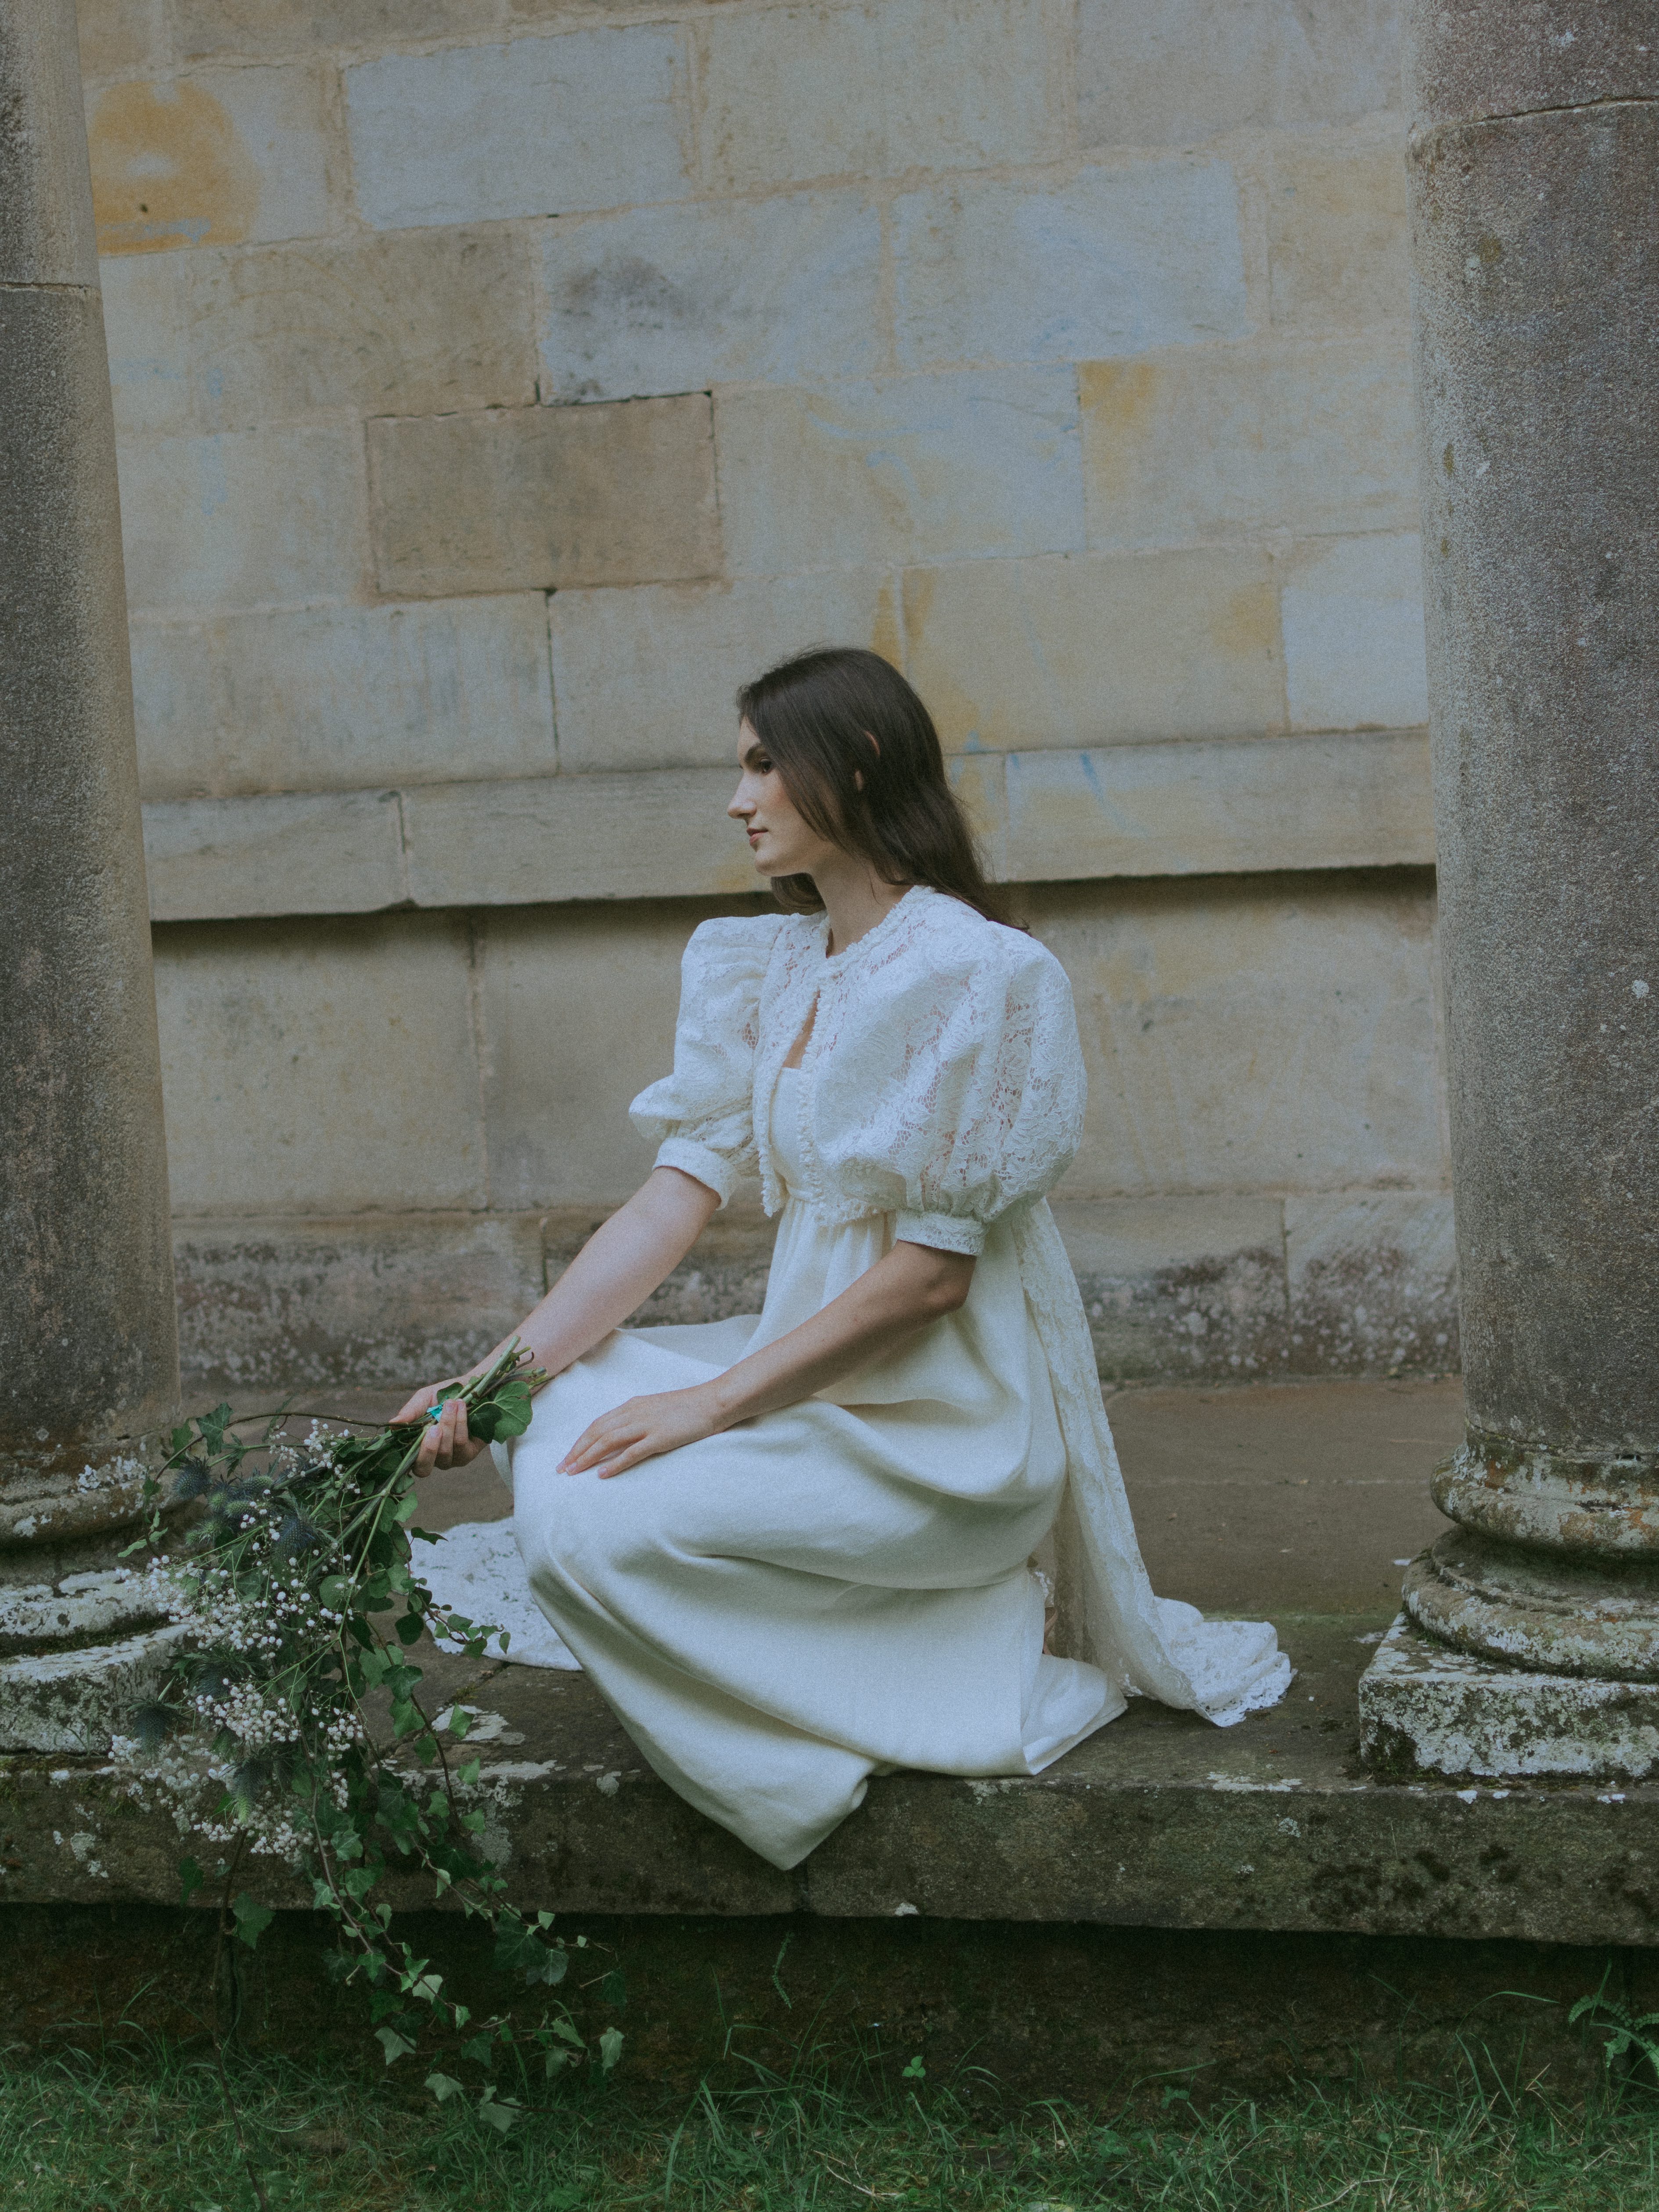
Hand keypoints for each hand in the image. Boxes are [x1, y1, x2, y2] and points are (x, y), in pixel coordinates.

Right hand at [390, 1379, 490, 1475]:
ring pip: (444, 1451)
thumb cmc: (443, 1396)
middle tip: (434, 1426)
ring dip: (448, 1424)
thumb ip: (410, 1412)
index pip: (407, 1464)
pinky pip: (460, 1443)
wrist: (472, 1388)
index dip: (406, 1457)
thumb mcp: (424, 1400)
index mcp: (417, 1447)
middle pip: (424, 1468)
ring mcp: (450, 1459)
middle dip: (428, 1447)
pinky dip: (460, 1423)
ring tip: (451, 1403)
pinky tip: (461, 1408)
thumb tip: (391, 1425)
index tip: (412, 1435)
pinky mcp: (467, 1454)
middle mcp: (432, 1458)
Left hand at [558, 1385, 725, 1479]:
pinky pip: (632, 1452)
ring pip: (608, 1441)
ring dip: (588, 1457)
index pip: (597, 1424)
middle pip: (597, 1432)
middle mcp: (634, 1413)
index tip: (567, 1456)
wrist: (712, 1402)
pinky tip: (602, 1474)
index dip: (580, 1441)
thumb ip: (637, 1419)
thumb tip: (620, 1435)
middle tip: (562, 1469)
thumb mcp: (655, 1408)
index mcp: (632, 1406)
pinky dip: (614, 1464)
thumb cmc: (686, 1407)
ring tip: (574, 1472)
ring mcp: (647, 1425)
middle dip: (577, 1451)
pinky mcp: (660, 1437)